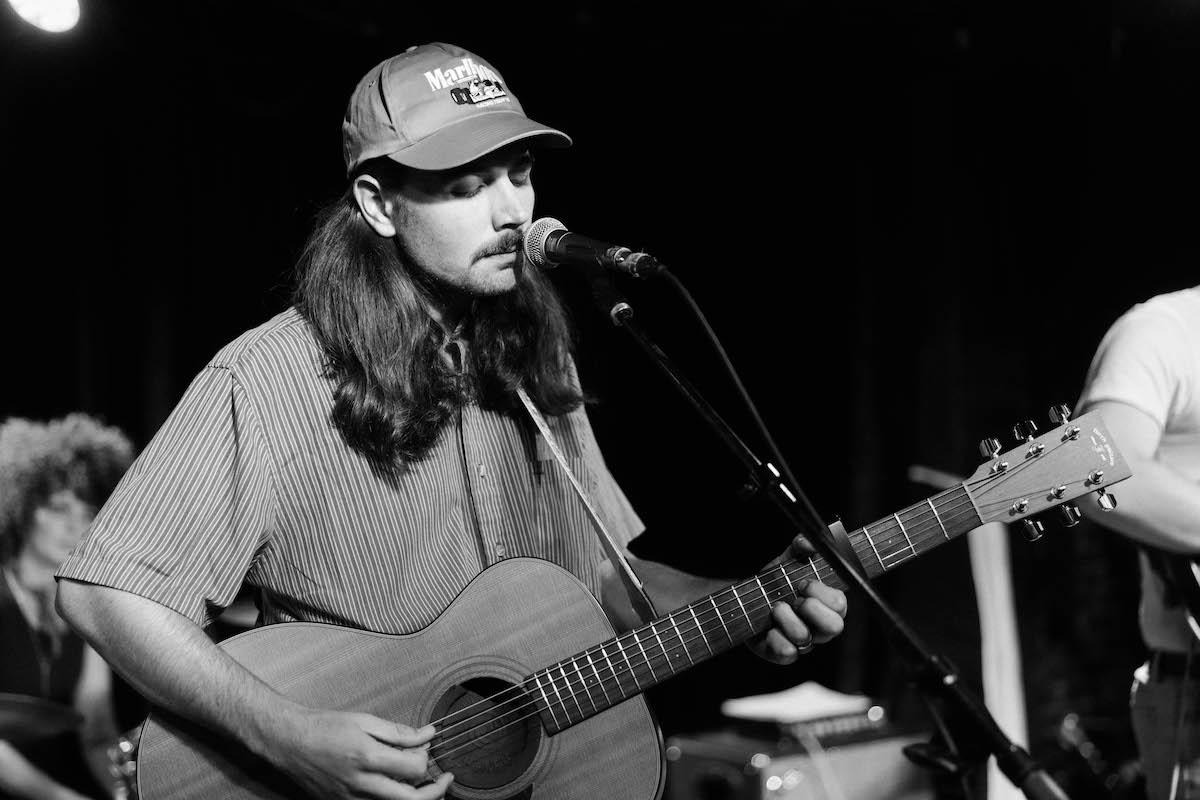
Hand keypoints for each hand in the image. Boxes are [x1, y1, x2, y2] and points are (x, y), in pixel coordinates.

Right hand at [266, 708, 453, 798]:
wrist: (290, 742)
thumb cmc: (324, 727)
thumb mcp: (365, 721)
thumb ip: (399, 732)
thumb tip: (426, 734)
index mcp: (367, 757)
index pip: (415, 769)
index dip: (427, 760)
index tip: (428, 749)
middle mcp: (361, 783)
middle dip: (435, 791)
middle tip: (445, 780)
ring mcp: (351, 799)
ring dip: (415, 799)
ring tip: (425, 786)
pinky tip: (397, 789)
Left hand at [748, 534, 847, 663]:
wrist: (748, 598)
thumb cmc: (778, 581)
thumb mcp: (789, 560)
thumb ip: (801, 546)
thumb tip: (807, 543)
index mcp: (828, 605)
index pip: (840, 604)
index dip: (821, 592)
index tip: (803, 582)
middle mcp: (820, 628)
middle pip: (834, 627)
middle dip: (811, 607)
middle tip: (795, 598)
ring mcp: (804, 643)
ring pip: (805, 638)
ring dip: (786, 618)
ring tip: (775, 608)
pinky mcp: (784, 654)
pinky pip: (786, 653)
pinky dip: (775, 638)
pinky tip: (768, 628)